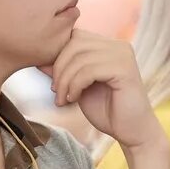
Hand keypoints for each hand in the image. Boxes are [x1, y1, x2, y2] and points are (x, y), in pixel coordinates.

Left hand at [39, 31, 163, 150]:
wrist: (131, 132)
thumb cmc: (106, 110)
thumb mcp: (77, 87)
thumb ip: (63, 71)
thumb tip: (39, 59)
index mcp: (108, 45)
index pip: (74, 36)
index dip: (58, 56)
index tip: (53, 82)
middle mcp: (118, 45)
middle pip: (75, 43)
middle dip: (59, 68)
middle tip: (56, 92)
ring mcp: (123, 55)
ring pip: (80, 57)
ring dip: (65, 80)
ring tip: (63, 99)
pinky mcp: (124, 69)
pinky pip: (89, 70)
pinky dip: (75, 85)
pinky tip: (74, 99)